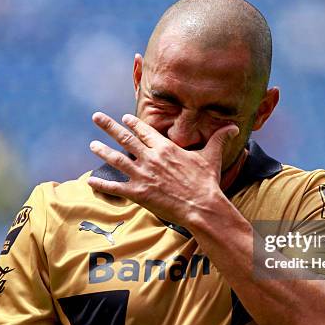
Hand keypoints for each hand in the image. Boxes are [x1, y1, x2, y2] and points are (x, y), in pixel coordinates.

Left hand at [87, 112, 238, 226]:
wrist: (201, 206)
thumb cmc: (206, 182)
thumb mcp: (212, 156)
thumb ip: (219, 138)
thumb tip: (234, 126)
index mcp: (165, 147)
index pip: (144, 130)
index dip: (132, 123)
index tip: (124, 118)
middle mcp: (150, 158)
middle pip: (125, 138)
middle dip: (108, 126)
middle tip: (96, 117)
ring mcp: (142, 175)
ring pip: (117, 159)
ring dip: (102, 151)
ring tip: (92, 144)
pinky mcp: (138, 193)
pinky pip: (116, 187)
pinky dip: (102, 184)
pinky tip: (90, 180)